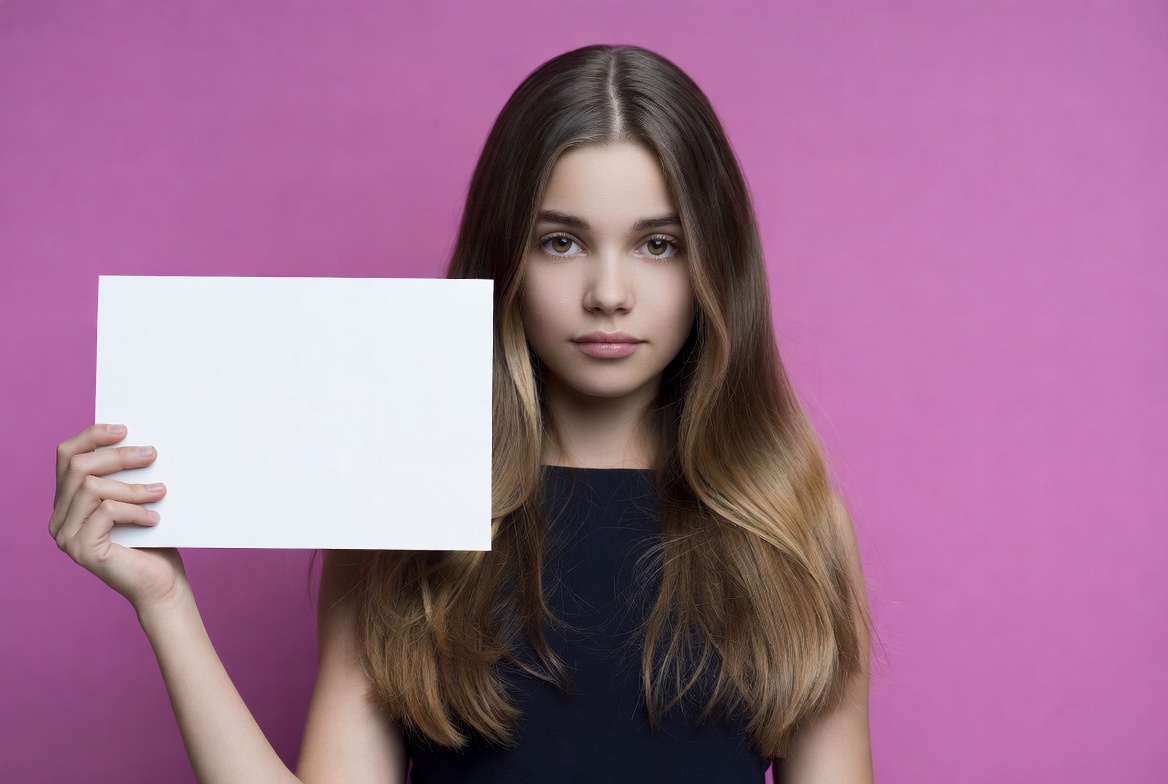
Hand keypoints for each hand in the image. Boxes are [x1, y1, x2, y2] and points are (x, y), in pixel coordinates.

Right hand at [50, 423, 186, 611]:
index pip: (66, 456)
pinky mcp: (81, 549)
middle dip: (118, 456)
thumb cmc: (154, 540)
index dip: (92, 436)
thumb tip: (139, 437)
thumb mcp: (137, 499)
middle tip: (153, 454)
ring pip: (91, 488)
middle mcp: (58, 517)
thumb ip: (126, 474)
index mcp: (67, 501)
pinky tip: (154, 519)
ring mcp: (66, 536)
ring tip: (161, 491)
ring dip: (132, 486)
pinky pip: (106, 512)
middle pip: (78, 467)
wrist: (161, 584)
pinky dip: (134, 510)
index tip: (124, 428)